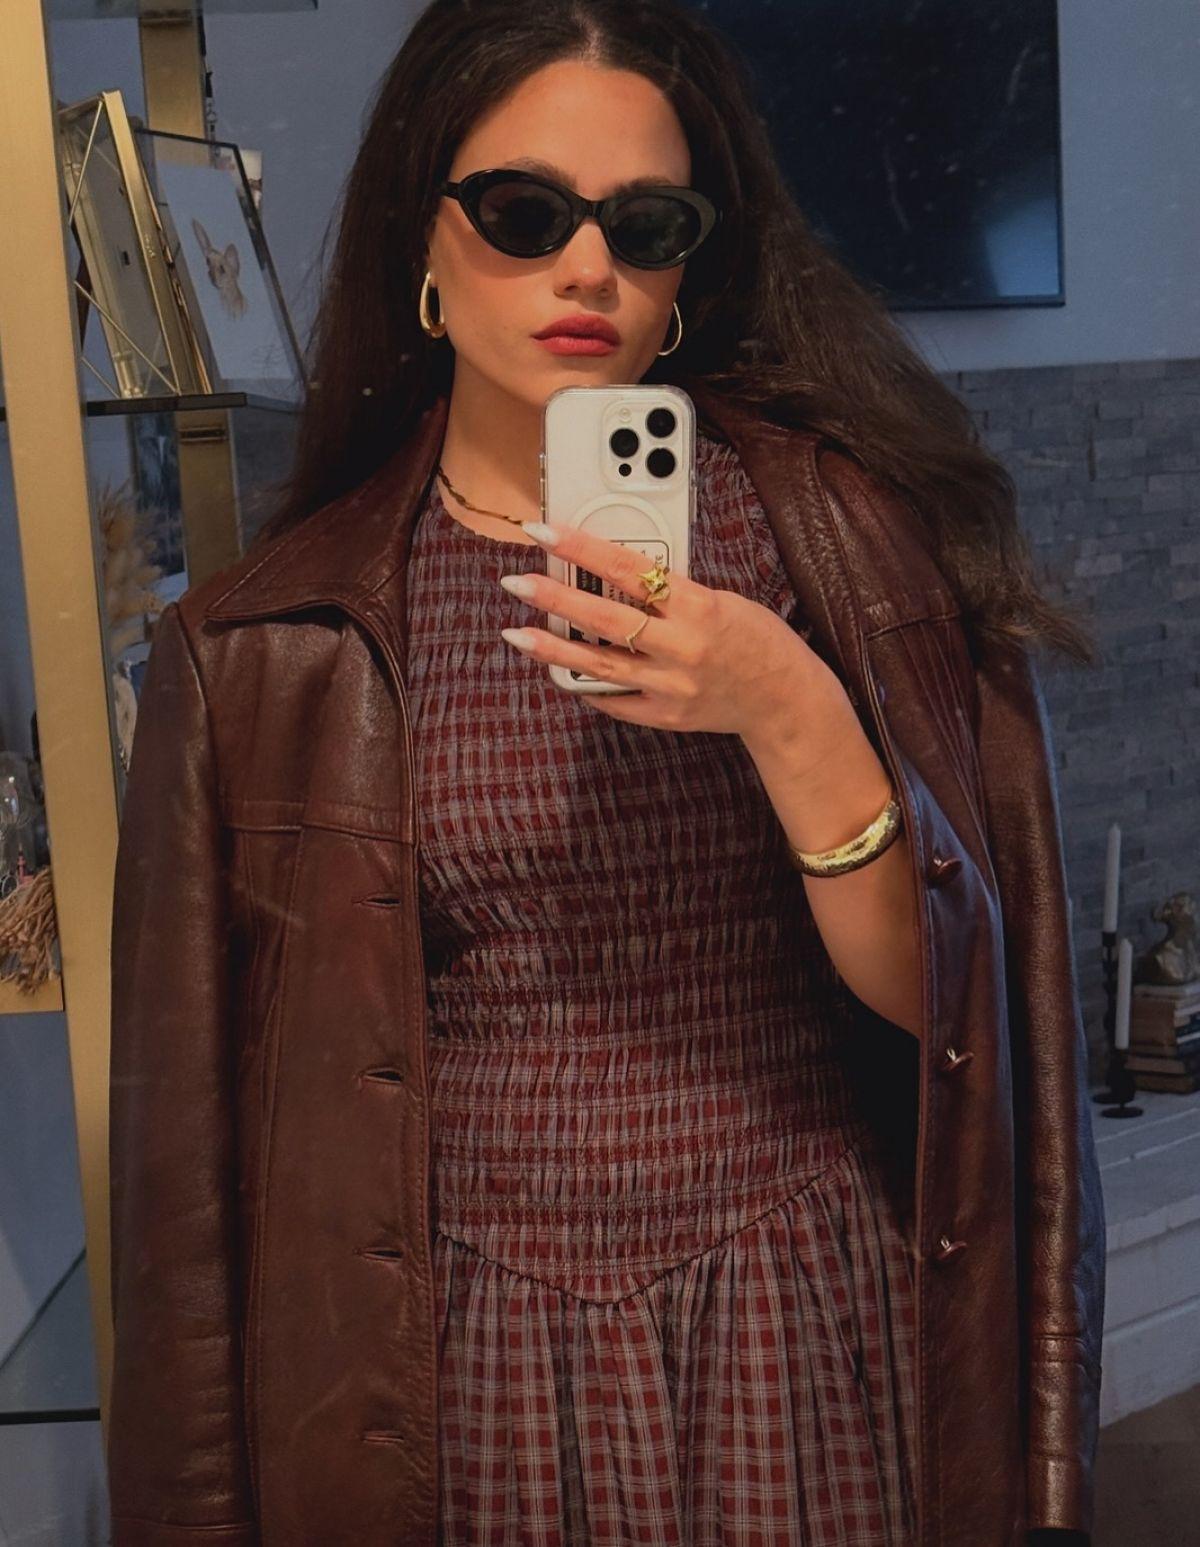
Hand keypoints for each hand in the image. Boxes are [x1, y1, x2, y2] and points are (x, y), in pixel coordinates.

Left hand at [500, 520, 855, 764]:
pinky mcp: (666, 716)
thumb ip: (670, 592)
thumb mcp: (720, 600)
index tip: (545, 534)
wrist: (785, 700)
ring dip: (552, 649)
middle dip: (554, 598)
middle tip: (517, 582)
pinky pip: (615, 701)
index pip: (628, 569)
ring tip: (517, 633)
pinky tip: (560, 671)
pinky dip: (587, 685)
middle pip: (605, 618)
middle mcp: (682, 647)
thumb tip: (613, 574)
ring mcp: (671, 686)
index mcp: (699, 606)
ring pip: (598, 664)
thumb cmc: (756, 640)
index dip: (582, 549)